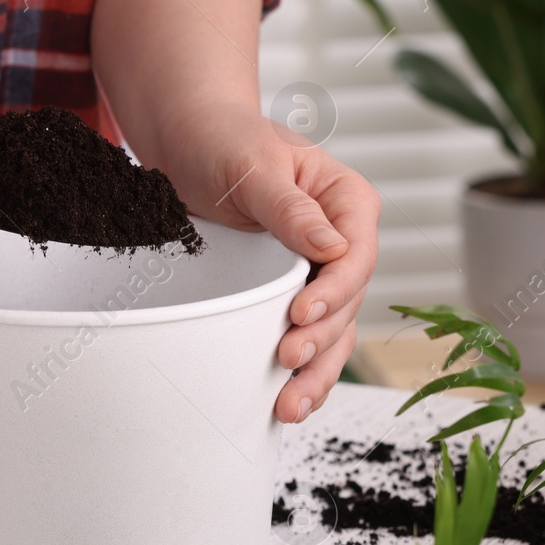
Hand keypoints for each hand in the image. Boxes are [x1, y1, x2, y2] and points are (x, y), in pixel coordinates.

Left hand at [153, 102, 379, 422]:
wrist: (186, 143)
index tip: (300, 313)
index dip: (334, 291)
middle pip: (348, 302)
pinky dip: (302, 370)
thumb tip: (333, 249)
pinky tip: (289, 400)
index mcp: (346, 200)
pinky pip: (308, 336)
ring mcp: (318, 271)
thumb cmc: (222, 139)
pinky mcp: (290, 293)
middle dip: (321, 338)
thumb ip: (292, 209)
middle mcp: (341, 239)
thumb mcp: (254, 166)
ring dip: (316, 371)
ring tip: (289, 405)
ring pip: (334, 330)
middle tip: (286, 360)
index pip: (357, 255)